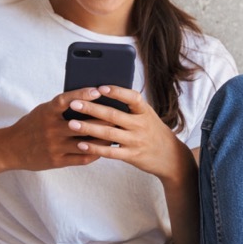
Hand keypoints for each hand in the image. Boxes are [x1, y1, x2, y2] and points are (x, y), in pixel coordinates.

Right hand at [0, 87, 110, 171]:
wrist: (11, 148)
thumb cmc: (31, 126)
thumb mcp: (42, 111)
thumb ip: (61, 107)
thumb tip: (87, 98)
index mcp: (47, 113)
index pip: (65, 100)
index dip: (82, 94)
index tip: (97, 91)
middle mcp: (51, 129)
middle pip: (82, 124)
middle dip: (102, 120)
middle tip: (118, 115)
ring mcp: (54, 146)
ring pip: (85, 143)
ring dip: (102, 139)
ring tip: (116, 134)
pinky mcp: (56, 161)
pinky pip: (81, 158)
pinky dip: (94, 153)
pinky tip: (104, 149)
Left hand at [63, 85, 193, 185]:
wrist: (170, 156)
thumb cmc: (152, 130)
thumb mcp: (146, 115)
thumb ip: (129, 107)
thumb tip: (102, 93)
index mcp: (145, 111)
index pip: (132, 98)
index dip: (116, 92)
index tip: (100, 87)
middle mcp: (141, 125)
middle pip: (113, 115)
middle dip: (92, 108)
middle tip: (74, 103)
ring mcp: (136, 141)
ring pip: (109, 133)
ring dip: (89, 128)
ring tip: (72, 123)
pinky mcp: (131, 156)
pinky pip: (110, 152)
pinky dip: (95, 148)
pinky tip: (81, 144)